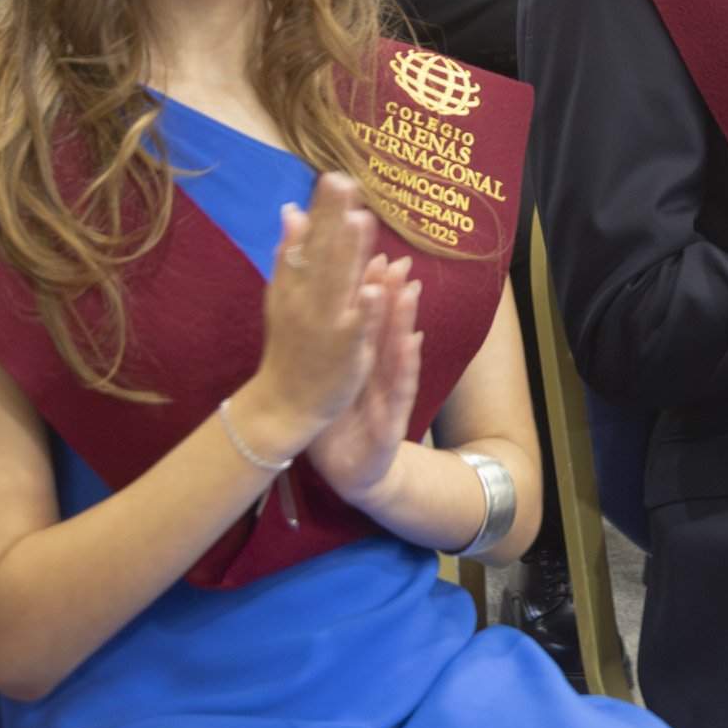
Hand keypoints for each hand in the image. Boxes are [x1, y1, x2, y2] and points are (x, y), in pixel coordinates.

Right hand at [234, 173, 385, 453]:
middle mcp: (307, 300)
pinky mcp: (345, 350)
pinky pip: (357, 327)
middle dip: (333, 219)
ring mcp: (326, 325)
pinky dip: (364, 309)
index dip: (321, 211)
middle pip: (322, 254)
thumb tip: (292, 209)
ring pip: (339, 285)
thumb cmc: (290, 346)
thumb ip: (290, 254)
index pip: (308, 241)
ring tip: (360, 219)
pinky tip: (375, 288)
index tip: (333, 176)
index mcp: (294, 285)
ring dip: (348, 254)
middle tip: (344, 182)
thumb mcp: (282, 296)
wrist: (284, 404)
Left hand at [307, 253, 422, 507]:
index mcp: (359, 364)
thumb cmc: (341, 424)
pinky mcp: (392, 420)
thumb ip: (331, 349)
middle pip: (384, 330)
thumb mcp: (332, 384)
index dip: (370, 290)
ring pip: (396, 353)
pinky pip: (401, 389)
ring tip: (409, 289)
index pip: (364, 324)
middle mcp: (377, 374)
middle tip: (399, 261)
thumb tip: (315, 311)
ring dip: (404, 320)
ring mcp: (388, 395)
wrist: (350, 473)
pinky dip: (407, 363)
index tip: (372, 254)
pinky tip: (412, 340)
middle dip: (393, 295)